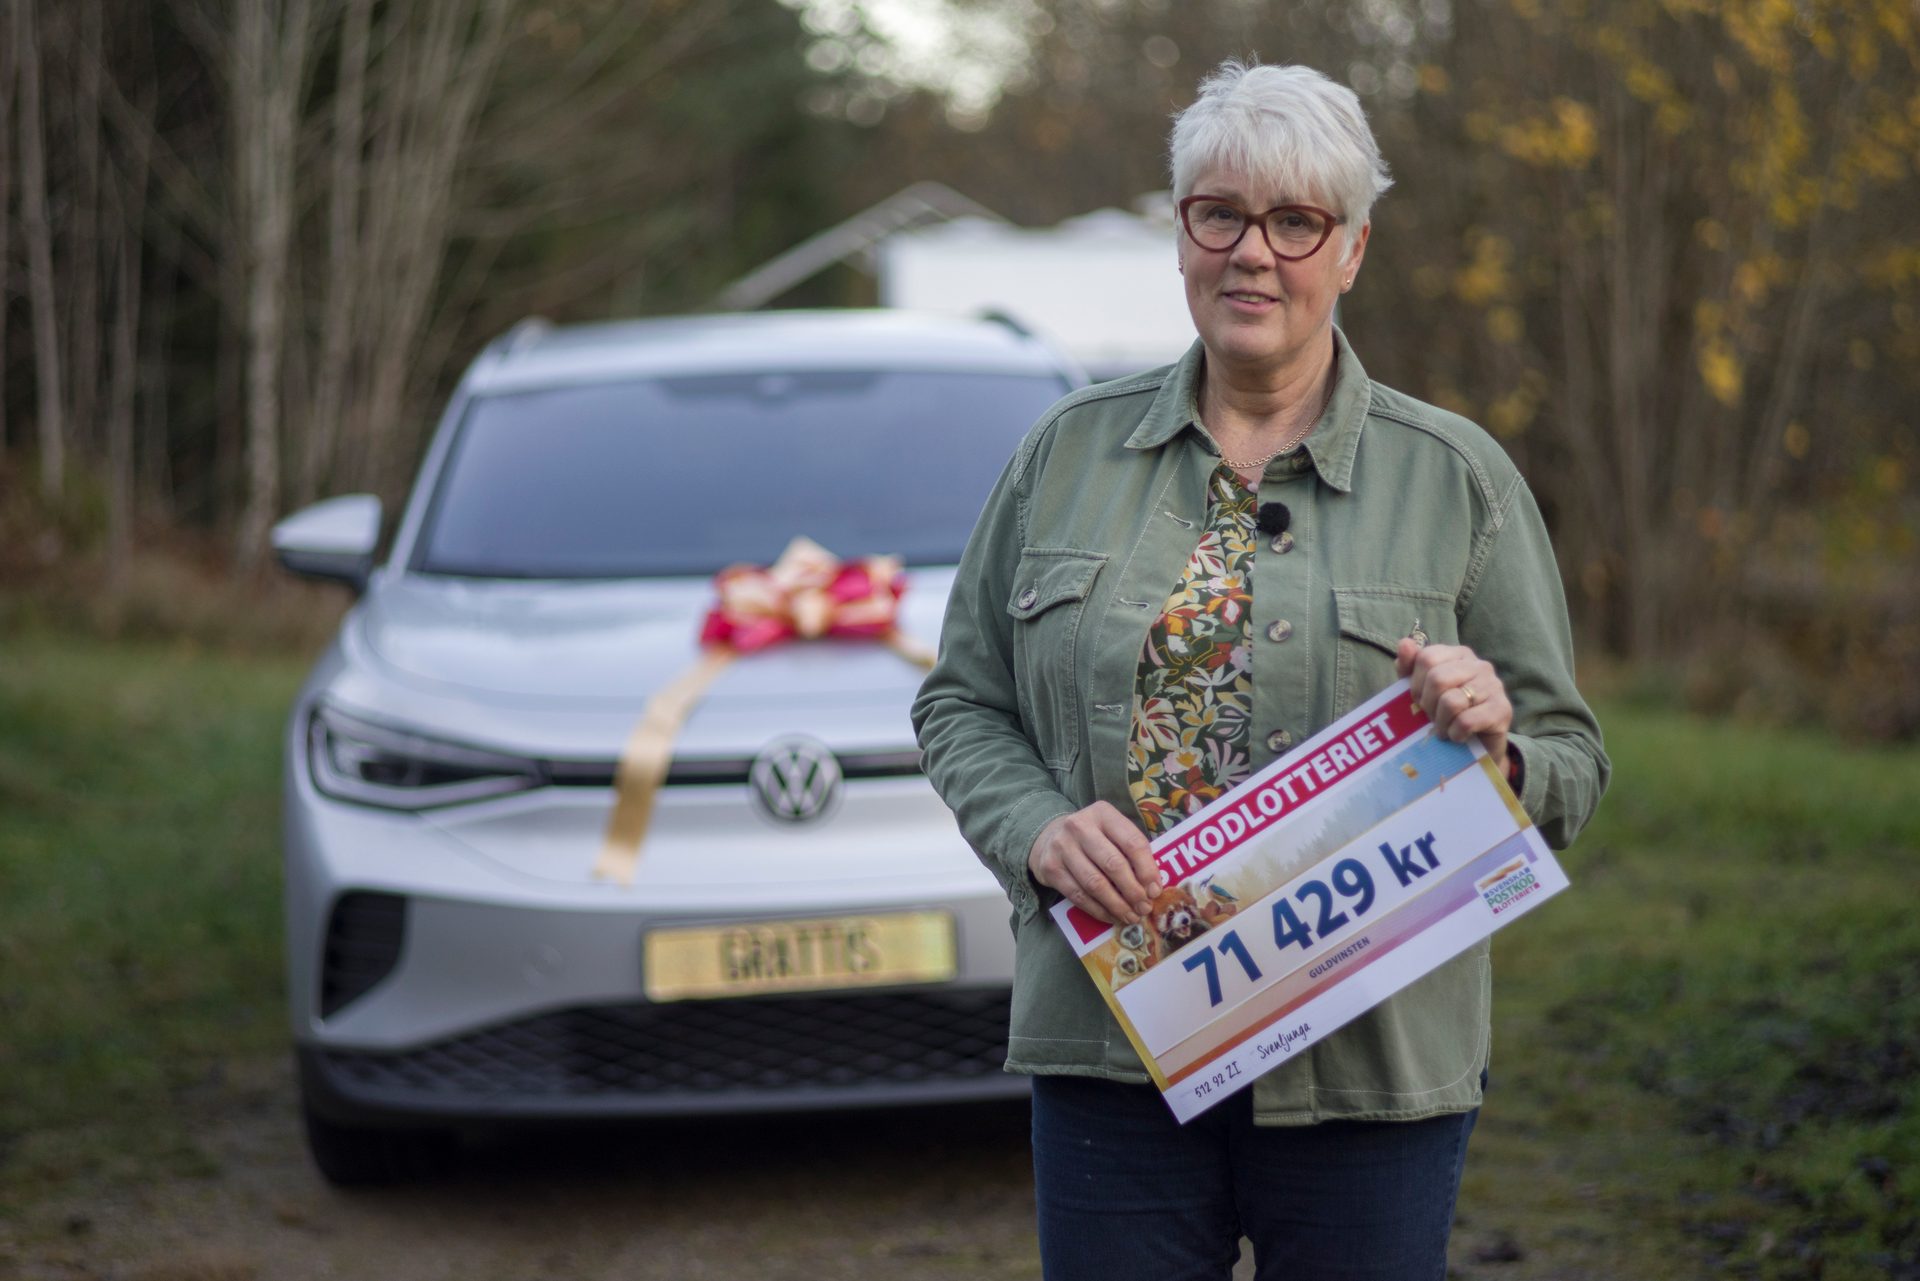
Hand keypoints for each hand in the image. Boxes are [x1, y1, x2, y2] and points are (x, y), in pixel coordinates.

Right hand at [1028, 801, 1161, 925]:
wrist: (1048, 837)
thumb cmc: (1092, 837)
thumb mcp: (1111, 832)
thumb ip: (1131, 852)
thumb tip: (1152, 887)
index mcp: (1103, 813)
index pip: (1132, 843)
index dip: (1147, 870)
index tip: (1155, 891)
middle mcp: (1080, 826)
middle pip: (1113, 864)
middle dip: (1133, 891)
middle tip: (1144, 908)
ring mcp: (1062, 847)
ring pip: (1095, 884)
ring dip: (1117, 905)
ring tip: (1131, 916)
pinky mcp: (1050, 868)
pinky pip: (1079, 895)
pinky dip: (1098, 910)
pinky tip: (1111, 916)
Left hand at [1395, 639, 1510, 773]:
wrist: (1479, 746)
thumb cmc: (1447, 714)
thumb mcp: (1423, 690)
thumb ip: (1410, 667)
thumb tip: (1405, 643)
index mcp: (1459, 655)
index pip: (1426, 658)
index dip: (1415, 684)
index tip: (1418, 700)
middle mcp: (1480, 665)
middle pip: (1437, 679)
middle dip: (1427, 705)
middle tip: (1432, 718)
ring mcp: (1494, 686)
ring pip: (1451, 702)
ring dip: (1440, 723)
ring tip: (1444, 729)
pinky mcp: (1502, 710)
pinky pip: (1466, 721)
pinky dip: (1455, 734)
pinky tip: (1458, 736)